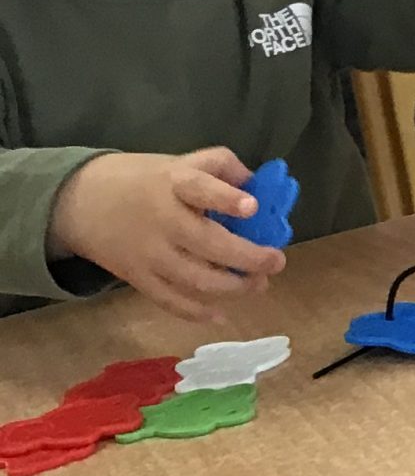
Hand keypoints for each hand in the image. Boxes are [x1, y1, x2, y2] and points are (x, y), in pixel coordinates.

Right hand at [45, 149, 285, 324]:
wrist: (79, 201)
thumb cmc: (143, 180)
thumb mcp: (181, 161)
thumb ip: (222, 166)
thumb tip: (258, 184)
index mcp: (174, 184)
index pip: (199, 189)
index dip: (226, 198)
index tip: (252, 207)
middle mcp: (162, 220)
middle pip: (208, 244)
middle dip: (248, 258)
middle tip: (275, 261)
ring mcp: (149, 254)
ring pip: (196, 279)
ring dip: (233, 287)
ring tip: (259, 284)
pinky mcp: (137, 278)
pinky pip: (170, 300)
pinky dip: (197, 312)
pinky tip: (222, 314)